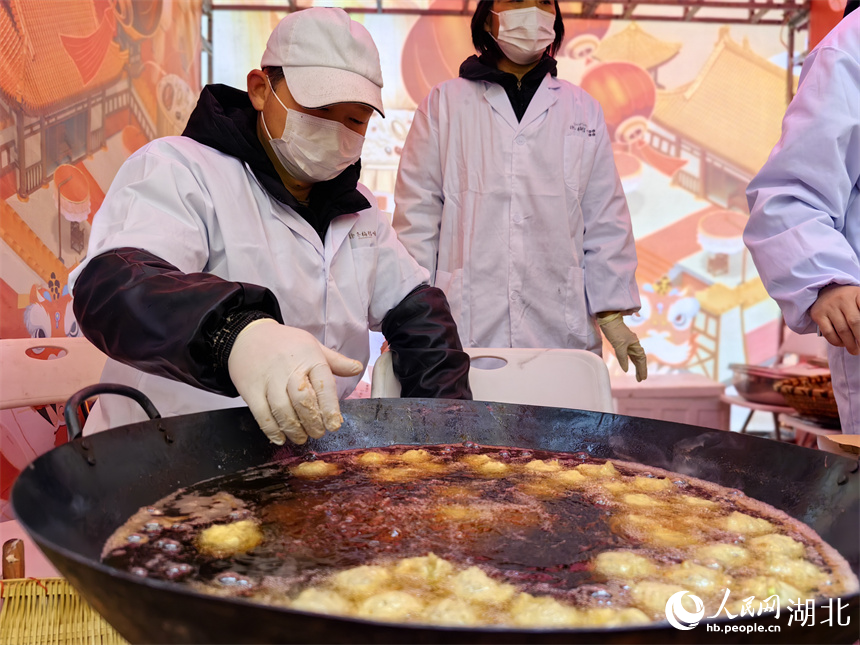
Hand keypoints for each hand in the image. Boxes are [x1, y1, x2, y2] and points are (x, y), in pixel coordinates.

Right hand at [227, 320, 363, 444]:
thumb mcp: (313, 346)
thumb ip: (335, 361)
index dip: (330, 407)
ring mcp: (269, 379)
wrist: (248, 335)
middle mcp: (289, 368)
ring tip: (301, 437)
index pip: (324, 384)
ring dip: (293, 428)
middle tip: (318, 433)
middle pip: (303, 400)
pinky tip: (280, 437)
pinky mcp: (250, 389)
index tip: (334, 425)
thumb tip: (357, 368)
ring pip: (282, 410)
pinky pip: (261, 413)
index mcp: (310, 358)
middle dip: (312, 422)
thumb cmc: (285, 343)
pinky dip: (271, 429)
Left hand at [597, 312, 647, 381]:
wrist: (608, 319)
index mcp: (635, 344)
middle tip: (641, 379)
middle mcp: (634, 344)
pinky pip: (629, 354)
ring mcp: (628, 343)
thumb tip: (626, 370)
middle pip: (639, 359)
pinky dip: (630, 360)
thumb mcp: (618, 346)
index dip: (642, 369)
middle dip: (641, 369)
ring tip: (637, 375)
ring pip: (634, 357)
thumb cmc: (614, 331)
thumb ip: (622, 358)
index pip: (641, 359)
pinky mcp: (622, 342)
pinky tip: (629, 364)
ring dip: (636, 366)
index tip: (643, 378)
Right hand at [810, 284, 859, 355]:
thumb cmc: (849, 300)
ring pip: (842, 330)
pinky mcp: (818, 314)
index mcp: (857, 294)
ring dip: (850, 344)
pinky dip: (836, 342)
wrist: (826, 291)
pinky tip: (841, 344)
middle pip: (855, 322)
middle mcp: (842, 298)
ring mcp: (828, 306)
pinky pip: (828, 333)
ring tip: (854, 350)